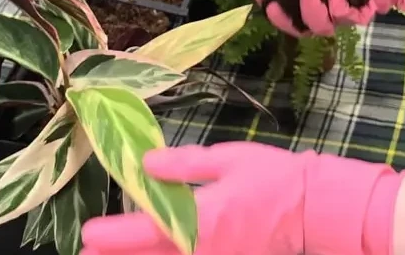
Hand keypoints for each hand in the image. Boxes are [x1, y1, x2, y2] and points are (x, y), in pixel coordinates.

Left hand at [79, 143, 404, 254]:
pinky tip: (160, 249)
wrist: (317, 209)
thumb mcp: (227, 160)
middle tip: (87, 253)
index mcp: (201, 221)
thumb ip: (184, 165)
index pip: (146, 231)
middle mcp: (204, 250)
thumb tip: (146, 163)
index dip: (114, 236)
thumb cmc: (273, 178)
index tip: (87, 235)